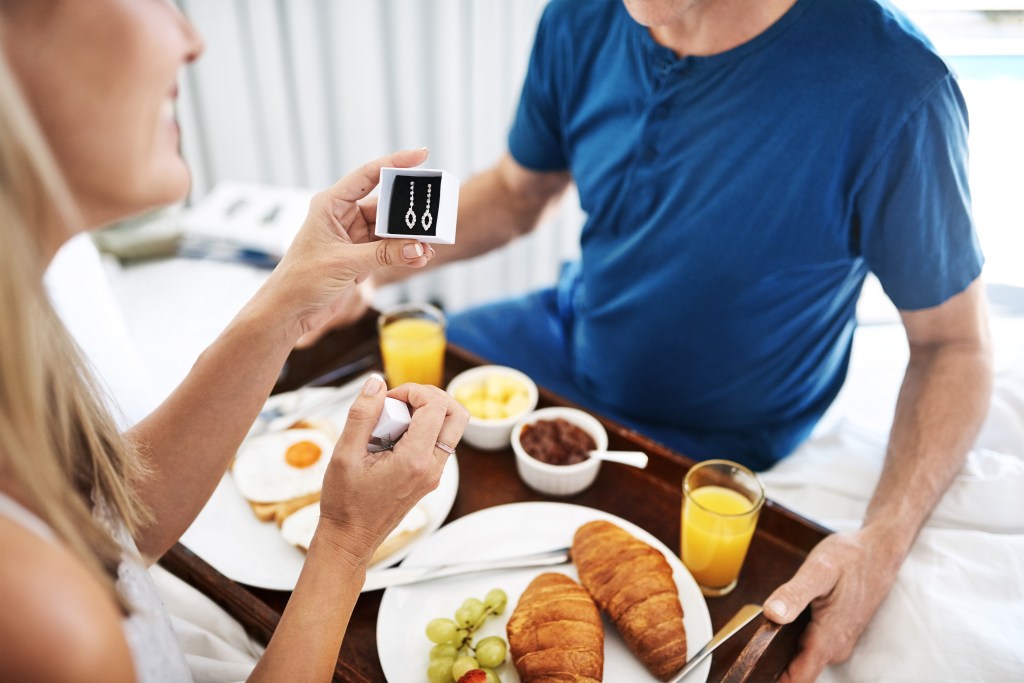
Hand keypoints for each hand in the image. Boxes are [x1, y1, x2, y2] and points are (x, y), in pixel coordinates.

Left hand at [267, 148, 434, 341]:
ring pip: (389, 229)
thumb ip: (383, 254)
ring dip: (408, 238)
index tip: (421, 156)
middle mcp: (342, 216)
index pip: (368, 175)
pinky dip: (403, 253)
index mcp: (330, 204)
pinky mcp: (359, 256)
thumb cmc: (301, 281)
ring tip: (428, 245)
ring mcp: (352, 236)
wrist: (289, 311)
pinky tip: (418, 257)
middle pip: (384, 204)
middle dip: (408, 212)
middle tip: (432, 213)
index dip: (395, 163)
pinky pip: (388, 248)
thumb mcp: (344, 263)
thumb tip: (417, 247)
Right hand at [316, 375, 468, 564]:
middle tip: (400, 403)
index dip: (414, 391)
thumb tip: (376, 383)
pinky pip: (438, 442)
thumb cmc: (346, 504)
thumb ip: (362, 414)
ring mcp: (434, 474)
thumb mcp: (344, 454)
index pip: (436, 406)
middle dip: (429, 397)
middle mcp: (432, 468)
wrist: (351, 538)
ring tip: (393, 421)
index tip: (389, 399)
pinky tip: (392, 437)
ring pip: (450, 427)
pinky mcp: (429, 476)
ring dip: (426, 413)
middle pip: (457, 414)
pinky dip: (421, 429)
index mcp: (415, 461)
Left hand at [763, 527, 901, 681]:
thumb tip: (772, 614)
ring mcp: (837, 642)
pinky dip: (792, 642)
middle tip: (745, 655)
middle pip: (798, 672)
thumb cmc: (850, 559)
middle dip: (771, 666)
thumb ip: (795, 594)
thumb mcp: (819, 569)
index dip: (773, 680)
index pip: (799, 678)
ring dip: (781, 653)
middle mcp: (835, 647)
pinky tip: (780, 625)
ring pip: (804, 660)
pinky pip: (811, 648)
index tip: (749, 673)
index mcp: (828, 638)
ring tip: (758, 637)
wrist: (879, 552)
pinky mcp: (837, 634)